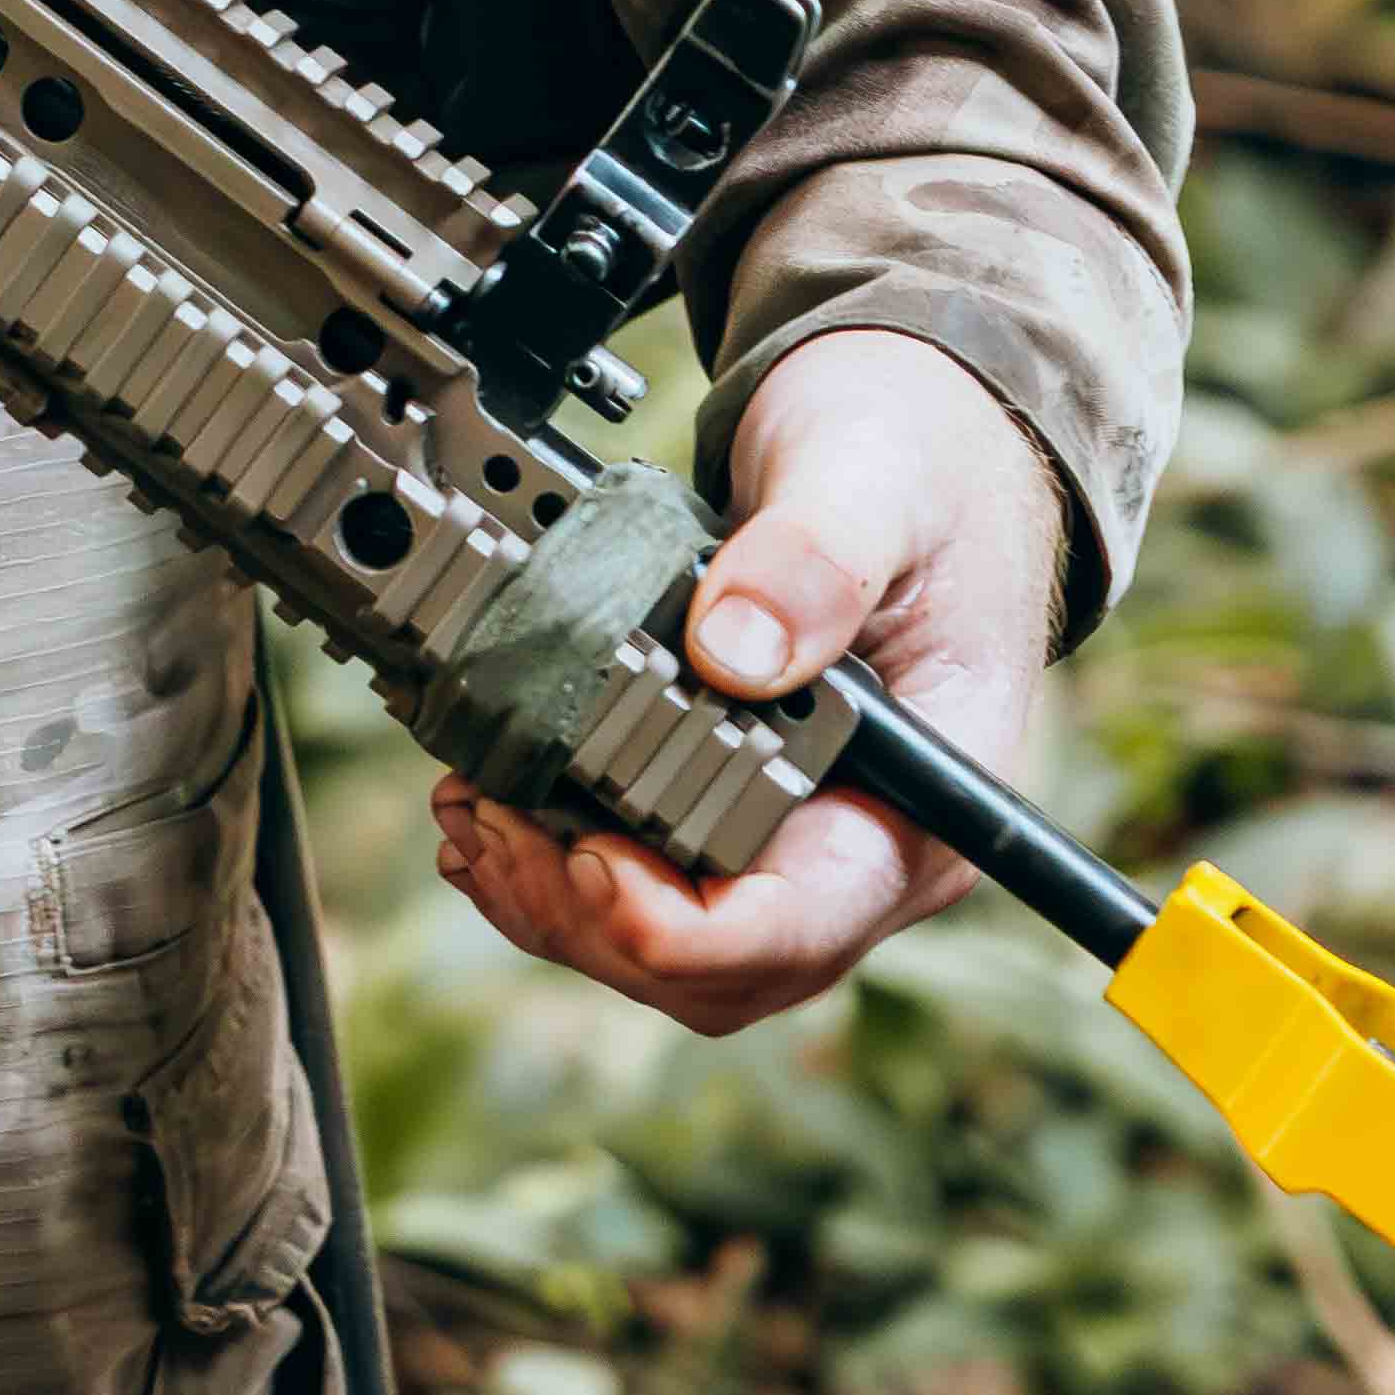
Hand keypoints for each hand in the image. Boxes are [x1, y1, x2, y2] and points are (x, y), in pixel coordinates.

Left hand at [432, 328, 1063, 1041]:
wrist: (911, 428)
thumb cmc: (916, 460)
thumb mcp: (872, 479)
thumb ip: (814, 558)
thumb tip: (733, 650)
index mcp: (922, 807)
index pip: (800, 929)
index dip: (675, 926)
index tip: (583, 856)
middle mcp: (863, 847)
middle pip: (717, 966)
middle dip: (588, 916)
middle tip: (488, 820)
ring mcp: (799, 837)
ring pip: (668, 947)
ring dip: (557, 902)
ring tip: (472, 810)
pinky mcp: (736, 807)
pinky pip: (647, 889)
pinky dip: (560, 870)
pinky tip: (493, 810)